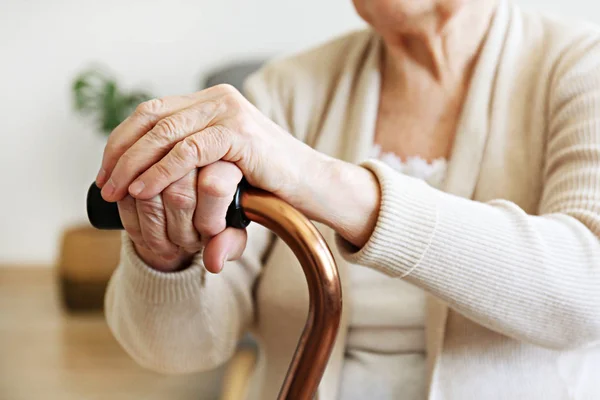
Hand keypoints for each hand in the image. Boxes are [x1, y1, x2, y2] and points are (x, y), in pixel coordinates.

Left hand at [99, 84, 379, 263]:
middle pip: (151, 118)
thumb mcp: (220, 168)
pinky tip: (143, 189)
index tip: (106, 171)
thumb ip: (189, 162)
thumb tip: (144, 179)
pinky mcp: (239, 133)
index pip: (151, 112)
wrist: (311, 187)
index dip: (122, 140)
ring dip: (133, 164)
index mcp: (211, 102)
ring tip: (116, 191)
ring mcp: (229, 112)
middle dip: (119, 153)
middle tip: (104, 184)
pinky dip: (161, 171)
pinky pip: (188, 151)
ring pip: (164, 132)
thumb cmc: (268, 182)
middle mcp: (218, 99)